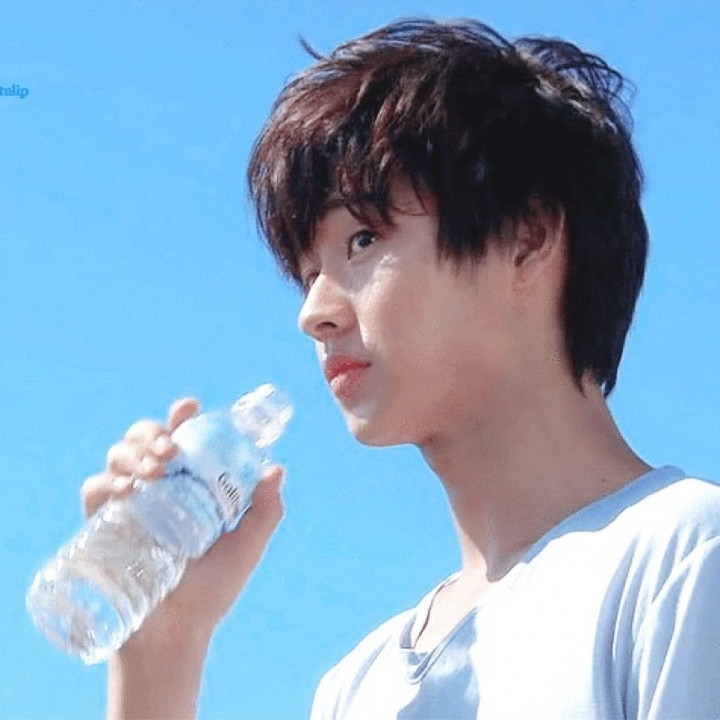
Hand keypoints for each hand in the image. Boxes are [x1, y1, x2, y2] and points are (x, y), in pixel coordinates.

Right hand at [82, 398, 285, 654]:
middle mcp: (155, 490)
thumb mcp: (246, 548)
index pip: (181, 441)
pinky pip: (95, 489)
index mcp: (188, 488)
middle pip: (143, 440)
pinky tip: (129, 489)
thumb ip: (265, 512)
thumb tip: (276, 469)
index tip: (190, 407)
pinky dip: (107, 480)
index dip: (181, 418)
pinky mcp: (102, 527)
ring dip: (132, 450)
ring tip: (156, 466)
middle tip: (170, 446)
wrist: (175, 635)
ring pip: (118, 456)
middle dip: (152, 431)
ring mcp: (128, 506)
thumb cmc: (212, 593)